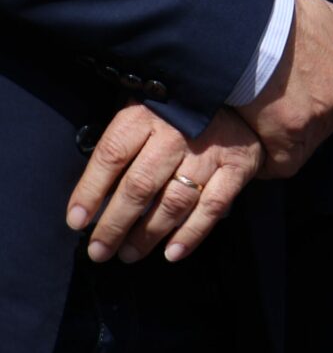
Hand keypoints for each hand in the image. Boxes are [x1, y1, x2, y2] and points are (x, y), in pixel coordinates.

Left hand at [66, 104, 262, 264]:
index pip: (111, 156)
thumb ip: (119, 150)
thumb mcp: (139, 116)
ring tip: (128, 254)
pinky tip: (172, 253)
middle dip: (115, 224)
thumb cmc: (172, 116)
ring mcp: (208, 151)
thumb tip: (89, 202)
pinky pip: (213, 206)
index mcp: (145, 117)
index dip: (89, 191)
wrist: (235, 97)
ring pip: (174, 201)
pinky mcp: (236, 166)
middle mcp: (176, 133)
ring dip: (148, 235)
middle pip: (139, 185)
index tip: (76, 222)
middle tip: (99, 251)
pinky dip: (192, 233)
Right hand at [237, 0, 332, 175]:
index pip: (330, 103)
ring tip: (253, 140)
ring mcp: (316, 118)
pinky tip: (251, 157)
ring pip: (301, 147)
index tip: (282, 107)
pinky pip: (282, 164)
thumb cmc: (282, 15)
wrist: (255, 25)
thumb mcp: (324, 12)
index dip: (305, 108)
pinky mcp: (289, 134)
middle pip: (319, 128)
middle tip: (264, 125)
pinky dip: (267, 164)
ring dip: (279, 147)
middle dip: (294, 130)